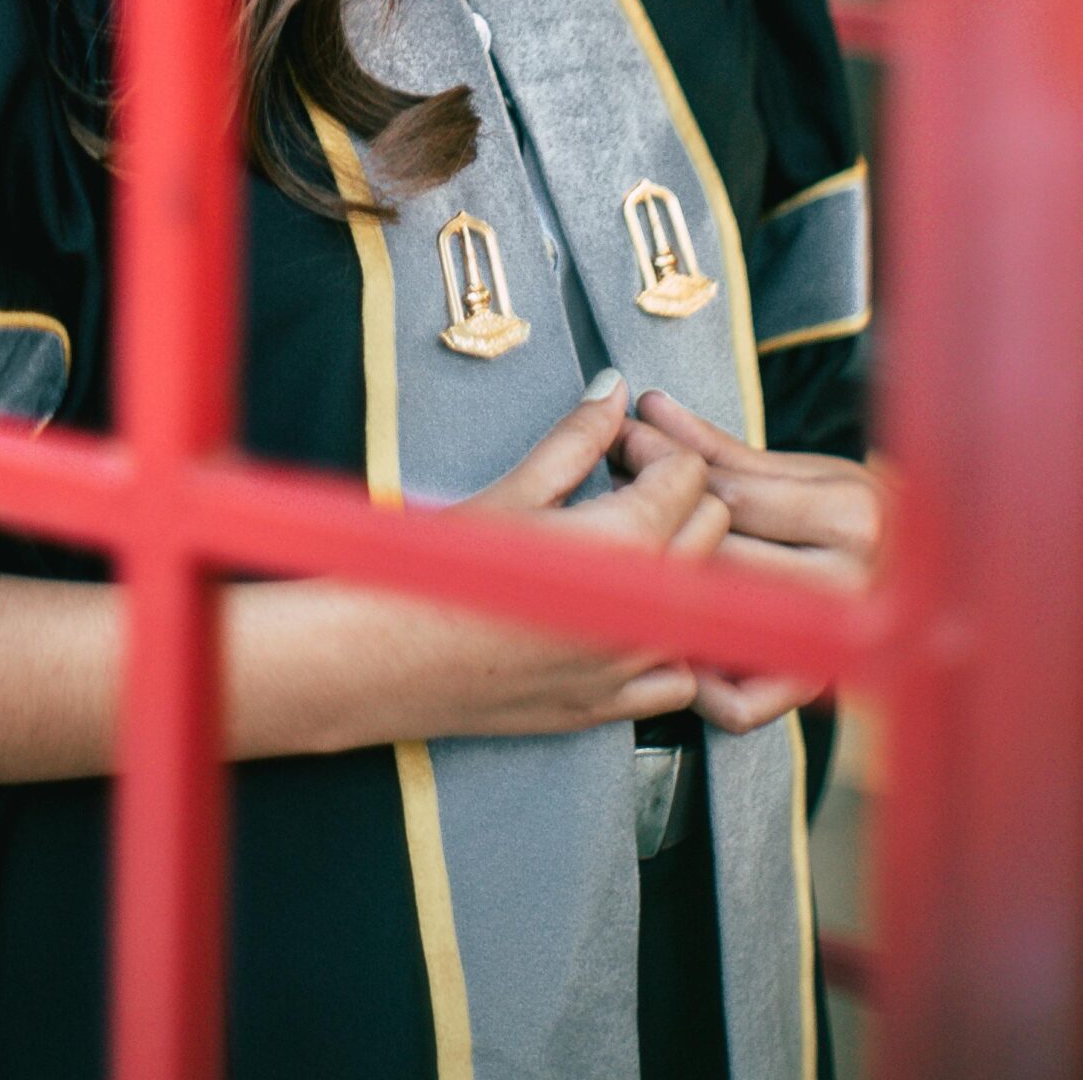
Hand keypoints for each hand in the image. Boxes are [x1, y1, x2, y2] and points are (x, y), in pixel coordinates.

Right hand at [370, 375, 729, 743]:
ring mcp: (634, 666)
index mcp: (624, 544)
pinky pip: (682, 674)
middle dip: (674, 496)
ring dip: (676, 565)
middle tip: (615, 485)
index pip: (689, 475)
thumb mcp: (510, 492)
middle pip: (712, 529)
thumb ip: (577, 439)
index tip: (613, 449)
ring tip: (620, 548)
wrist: (385, 659)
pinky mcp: (613, 707)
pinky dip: (667, 642)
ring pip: (707, 600)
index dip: (651, 449)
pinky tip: (622, 618)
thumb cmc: (435, 572)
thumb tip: (614, 390)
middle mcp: (645, 610)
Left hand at [614, 388, 886, 733]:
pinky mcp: (815, 689)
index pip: (732, 495)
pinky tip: (674, 641)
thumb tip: (649, 407)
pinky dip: (698, 684)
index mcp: (851, 517)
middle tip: (610, 500)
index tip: (623, 444)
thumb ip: (720, 449)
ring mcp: (832, 646)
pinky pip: (740, 704)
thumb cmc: (858, 516)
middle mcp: (847, 585)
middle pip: (719, 559)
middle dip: (653, 526)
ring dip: (660, 595)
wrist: (933, 586)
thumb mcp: (804, 472)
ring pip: (721, 623)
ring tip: (623, 560)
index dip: (664, 465)